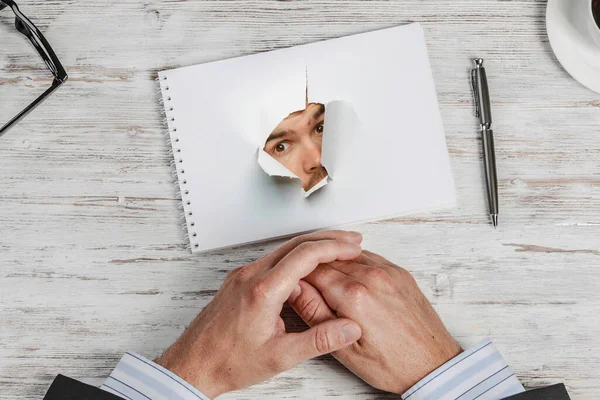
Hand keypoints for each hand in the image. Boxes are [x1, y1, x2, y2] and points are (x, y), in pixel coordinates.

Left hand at [155, 231, 363, 398]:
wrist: (192, 365)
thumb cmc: (228, 361)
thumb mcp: (280, 357)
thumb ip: (318, 340)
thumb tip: (349, 328)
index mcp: (263, 290)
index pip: (305, 255)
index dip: (334, 247)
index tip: (353, 248)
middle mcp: (250, 275)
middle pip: (295, 243)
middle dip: (327, 239)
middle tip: (352, 241)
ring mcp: (242, 275)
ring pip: (282, 250)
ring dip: (311, 247)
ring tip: (335, 253)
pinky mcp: (238, 281)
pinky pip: (271, 260)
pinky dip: (294, 258)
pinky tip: (305, 269)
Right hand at [288, 250, 460, 393]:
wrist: (431, 365)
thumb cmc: (391, 364)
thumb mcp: (343, 349)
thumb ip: (315, 313)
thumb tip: (295, 289)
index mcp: (354, 296)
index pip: (313, 270)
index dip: (298, 275)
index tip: (291, 282)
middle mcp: (372, 278)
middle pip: (329, 260)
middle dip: (313, 267)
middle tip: (305, 282)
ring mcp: (388, 273)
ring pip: (348, 255)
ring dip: (333, 262)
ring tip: (326, 281)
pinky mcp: (399, 273)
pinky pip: (368, 257)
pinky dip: (354, 262)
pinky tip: (348, 277)